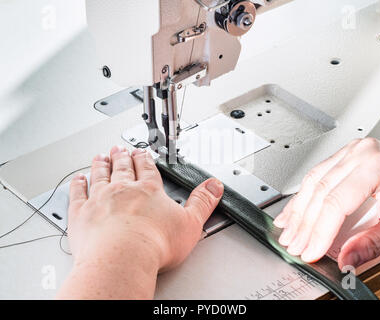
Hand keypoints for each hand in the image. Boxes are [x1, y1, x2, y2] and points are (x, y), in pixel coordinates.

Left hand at [57, 146, 223, 298]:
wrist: (122, 258)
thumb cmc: (154, 244)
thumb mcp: (190, 223)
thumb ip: (203, 202)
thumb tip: (214, 186)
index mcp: (148, 191)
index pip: (147, 170)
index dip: (145, 160)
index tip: (142, 153)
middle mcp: (123, 190)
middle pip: (123, 168)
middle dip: (123, 157)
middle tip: (120, 149)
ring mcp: (100, 199)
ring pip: (100, 175)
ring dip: (101, 164)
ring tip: (101, 156)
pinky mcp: (82, 213)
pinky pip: (78, 193)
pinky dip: (77, 184)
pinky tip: (78, 179)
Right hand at [274, 138, 379, 268]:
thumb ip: (373, 243)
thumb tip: (346, 261)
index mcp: (376, 166)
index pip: (336, 202)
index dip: (319, 231)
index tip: (310, 250)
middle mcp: (359, 154)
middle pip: (320, 192)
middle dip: (304, 225)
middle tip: (295, 246)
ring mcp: (348, 152)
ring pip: (311, 182)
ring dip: (297, 212)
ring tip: (288, 233)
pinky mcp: (341, 156)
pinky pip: (314, 176)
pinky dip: (301, 198)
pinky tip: (292, 213)